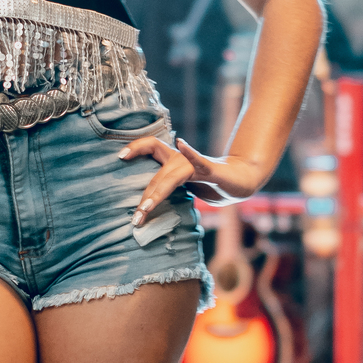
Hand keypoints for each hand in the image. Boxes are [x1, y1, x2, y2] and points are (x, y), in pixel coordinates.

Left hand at [117, 135, 262, 227]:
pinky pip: (200, 161)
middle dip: (145, 197)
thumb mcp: (186, 187)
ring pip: (172, 176)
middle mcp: (182, 160)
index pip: (151, 147)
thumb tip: (144, 205)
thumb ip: (169, 189)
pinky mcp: (213, 171)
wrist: (242, 180)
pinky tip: (181, 144)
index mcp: (174, 162)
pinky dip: (191, 152)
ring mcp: (196, 165)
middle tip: (136, 218)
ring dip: (158, 191)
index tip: (119, 156)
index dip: (135, 148)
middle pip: (157, 175)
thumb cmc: (212, 184)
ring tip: (146, 208)